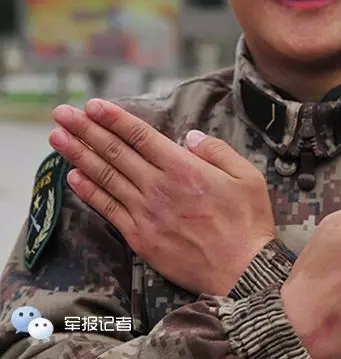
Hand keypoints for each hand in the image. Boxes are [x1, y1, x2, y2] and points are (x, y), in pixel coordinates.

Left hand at [48, 99, 274, 294]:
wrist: (242, 271)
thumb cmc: (248, 222)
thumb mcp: (247, 177)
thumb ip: (217, 151)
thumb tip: (190, 136)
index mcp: (185, 168)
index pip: (140, 136)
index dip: (114, 118)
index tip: (92, 105)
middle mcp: (159, 187)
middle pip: (115, 152)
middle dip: (85, 129)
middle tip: (62, 113)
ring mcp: (146, 213)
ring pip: (105, 177)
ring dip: (78, 155)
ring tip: (56, 137)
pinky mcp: (140, 237)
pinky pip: (108, 209)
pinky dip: (89, 191)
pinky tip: (73, 176)